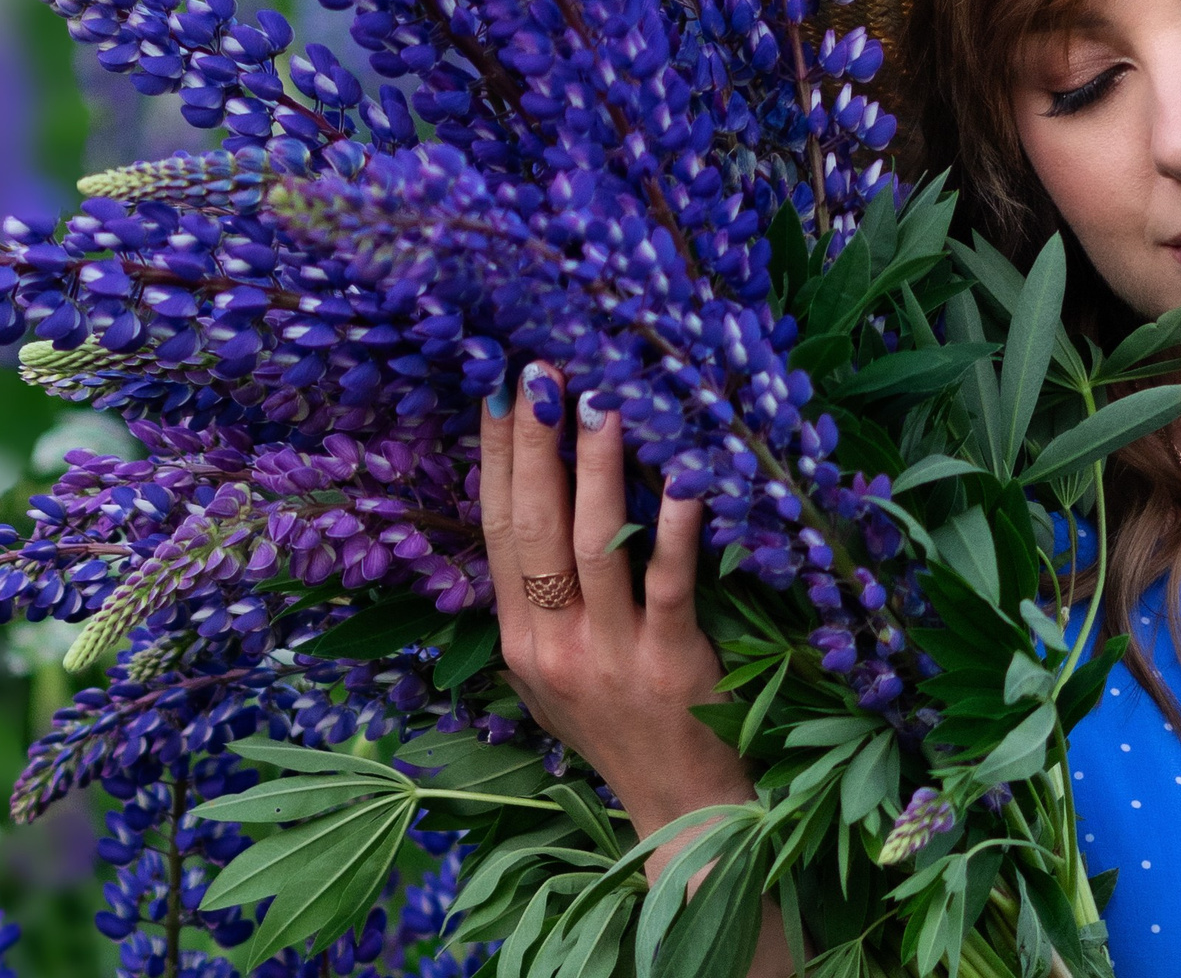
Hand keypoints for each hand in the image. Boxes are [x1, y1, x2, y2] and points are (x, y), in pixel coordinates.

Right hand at [478, 360, 754, 849]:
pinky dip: (675, 525)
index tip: (495, 389)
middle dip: (532, 442)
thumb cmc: (621, 732)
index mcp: (522, 643)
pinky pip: (670, 582)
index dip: (494, 457)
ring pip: (593, 545)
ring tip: (603, 398)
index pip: (497, 530)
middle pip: (533, 526)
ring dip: (598, 466)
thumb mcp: (555, 678)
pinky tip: (686, 475)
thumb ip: (540, 607)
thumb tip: (532, 509)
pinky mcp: (673, 664)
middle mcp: (554, 647)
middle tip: (541, 370)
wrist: (680, 810)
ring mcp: (611, 655)